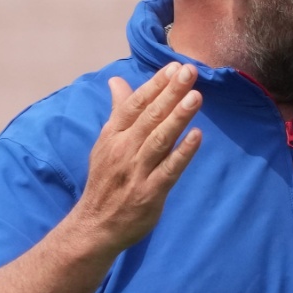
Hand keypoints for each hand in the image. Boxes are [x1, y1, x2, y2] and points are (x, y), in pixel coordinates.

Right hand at [66, 63, 203, 256]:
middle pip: (149, 117)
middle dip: (170, 93)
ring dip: (178, 117)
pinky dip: (183, 153)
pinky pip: (169, 170)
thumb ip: (118, 111)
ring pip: (160, 140)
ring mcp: (137, 172)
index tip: (174, 66)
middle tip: (189, 71)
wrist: (95, 226)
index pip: (135, 105)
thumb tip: (116, 81)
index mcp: (112, 135)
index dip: (155, 85)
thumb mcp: (106, 142)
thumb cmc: (107, 179)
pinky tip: (197, 136)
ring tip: (196, 96)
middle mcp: (123, 150)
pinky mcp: (150, 192)